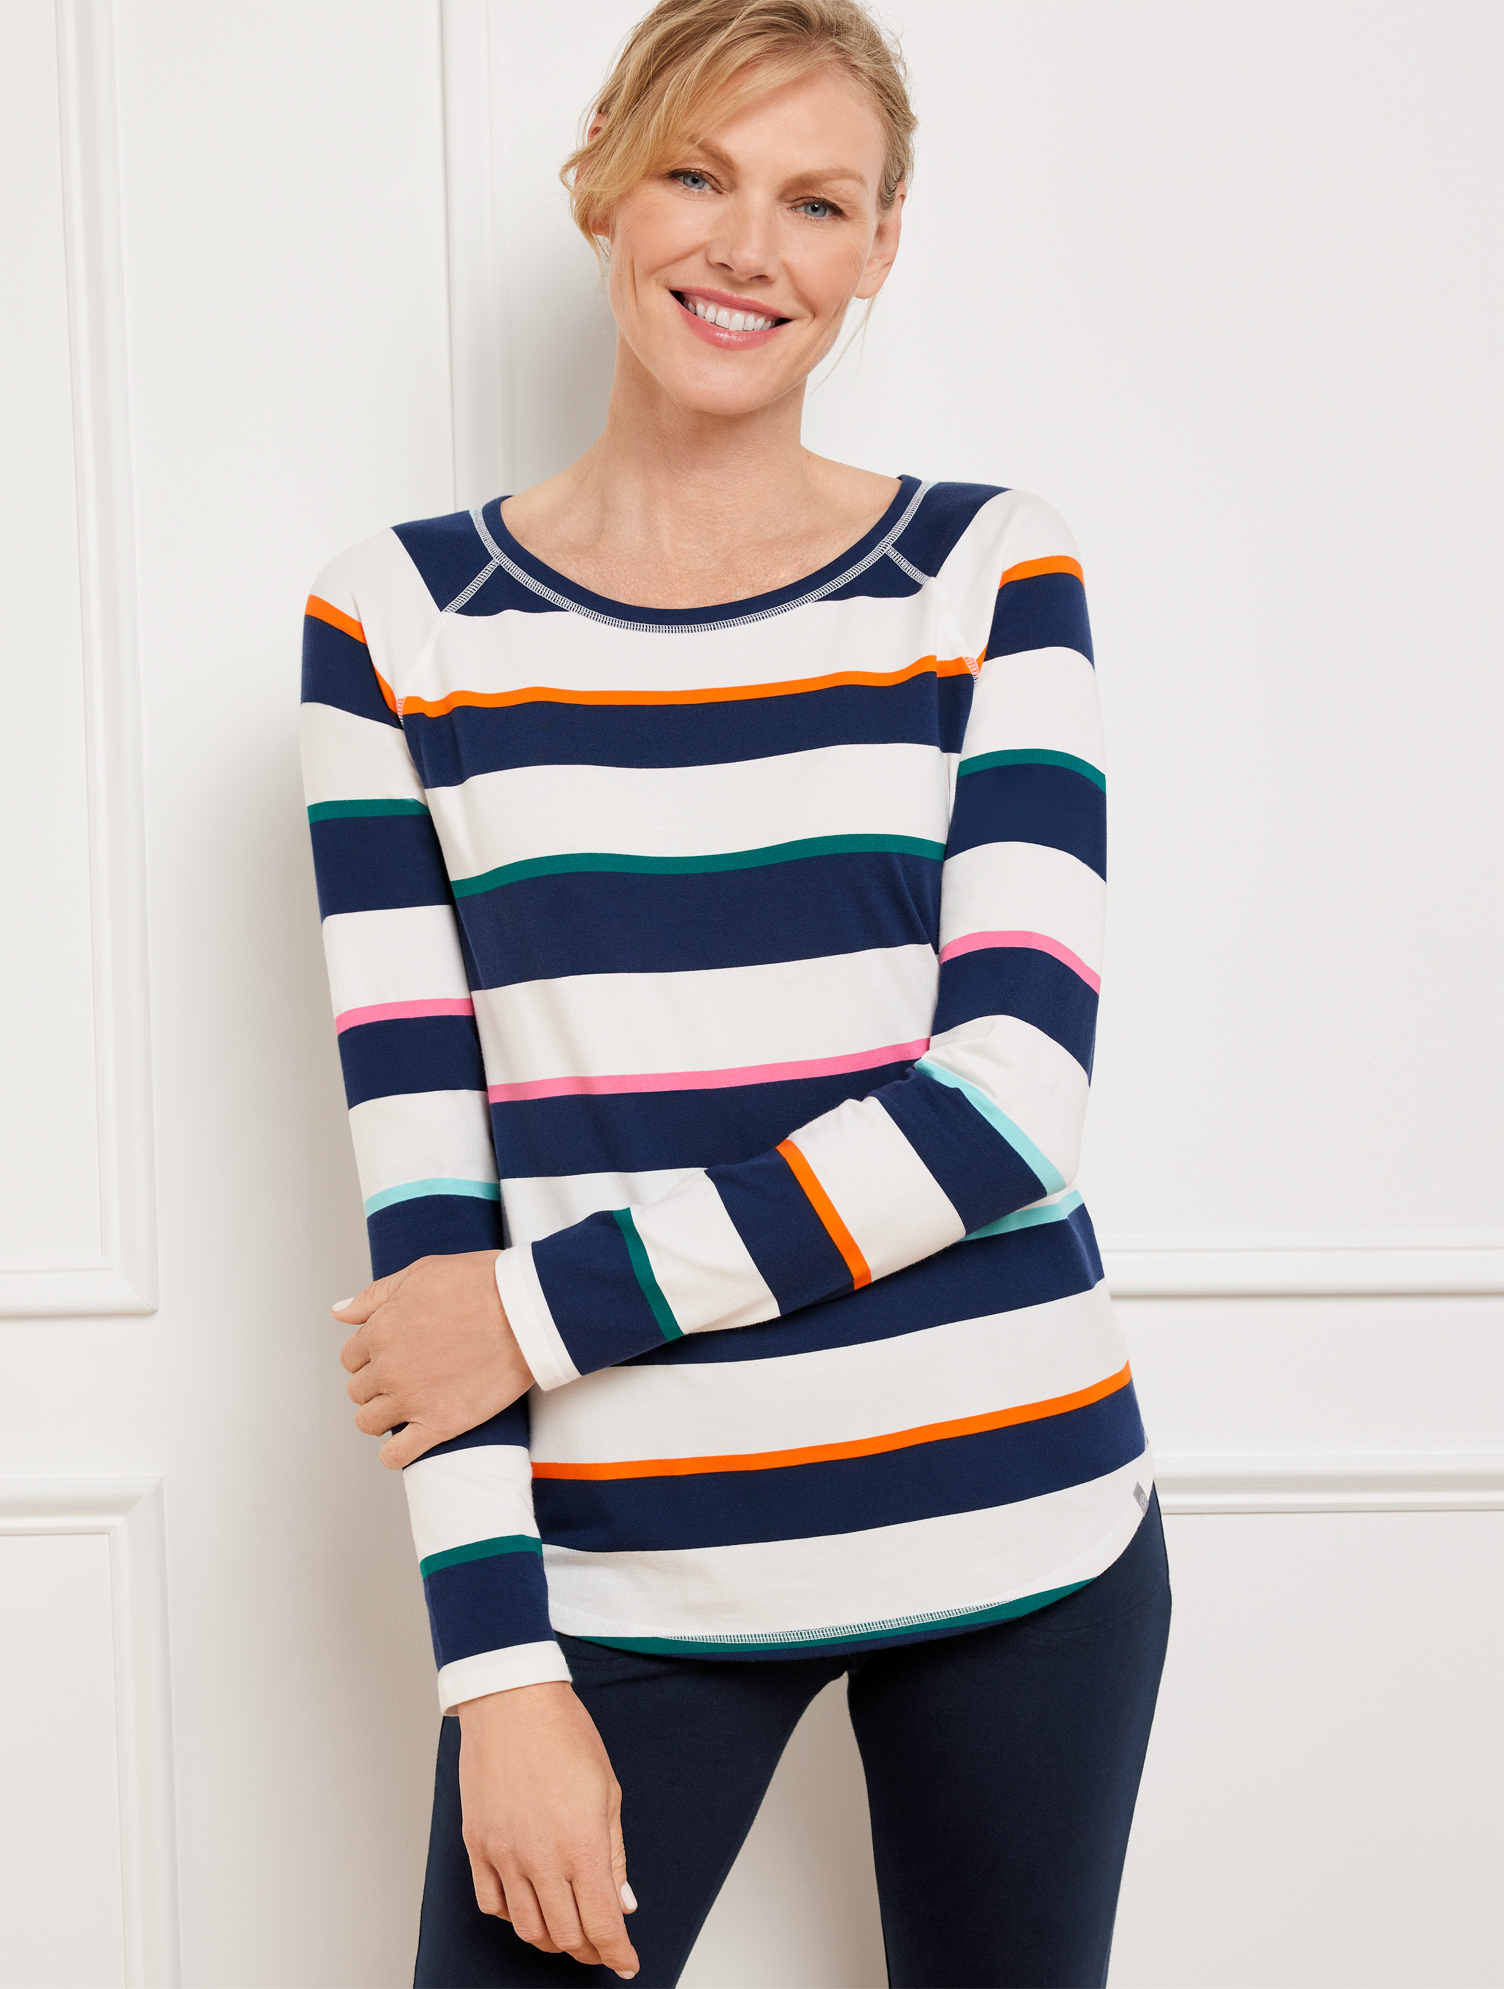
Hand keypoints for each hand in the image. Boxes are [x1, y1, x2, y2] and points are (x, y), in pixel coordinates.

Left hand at [333, 1251, 533, 1467]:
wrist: (527, 1311)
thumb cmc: (481, 1285)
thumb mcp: (420, 1273)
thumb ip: (374, 1296)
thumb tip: (339, 1312)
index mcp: (379, 1332)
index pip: (351, 1357)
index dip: (371, 1355)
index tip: (393, 1354)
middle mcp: (388, 1369)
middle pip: (358, 1390)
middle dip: (377, 1384)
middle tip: (407, 1376)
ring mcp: (412, 1400)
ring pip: (369, 1422)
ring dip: (382, 1416)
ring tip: (407, 1406)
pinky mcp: (440, 1424)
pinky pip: (396, 1456)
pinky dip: (395, 1453)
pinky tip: (409, 1441)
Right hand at [458, 1682, 638, 1976]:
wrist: (513, 1700)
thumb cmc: (565, 1734)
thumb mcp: (608, 1791)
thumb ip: (614, 1854)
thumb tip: (623, 1903)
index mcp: (582, 1844)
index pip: (602, 1923)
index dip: (616, 1952)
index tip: (626, 1963)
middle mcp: (541, 1858)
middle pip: (565, 1935)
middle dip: (589, 1949)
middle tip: (602, 1946)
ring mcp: (505, 1855)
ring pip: (526, 1928)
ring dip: (552, 1938)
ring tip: (568, 1929)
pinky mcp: (477, 1846)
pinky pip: (492, 1904)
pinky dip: (513, 1915)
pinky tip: (528, 1904)